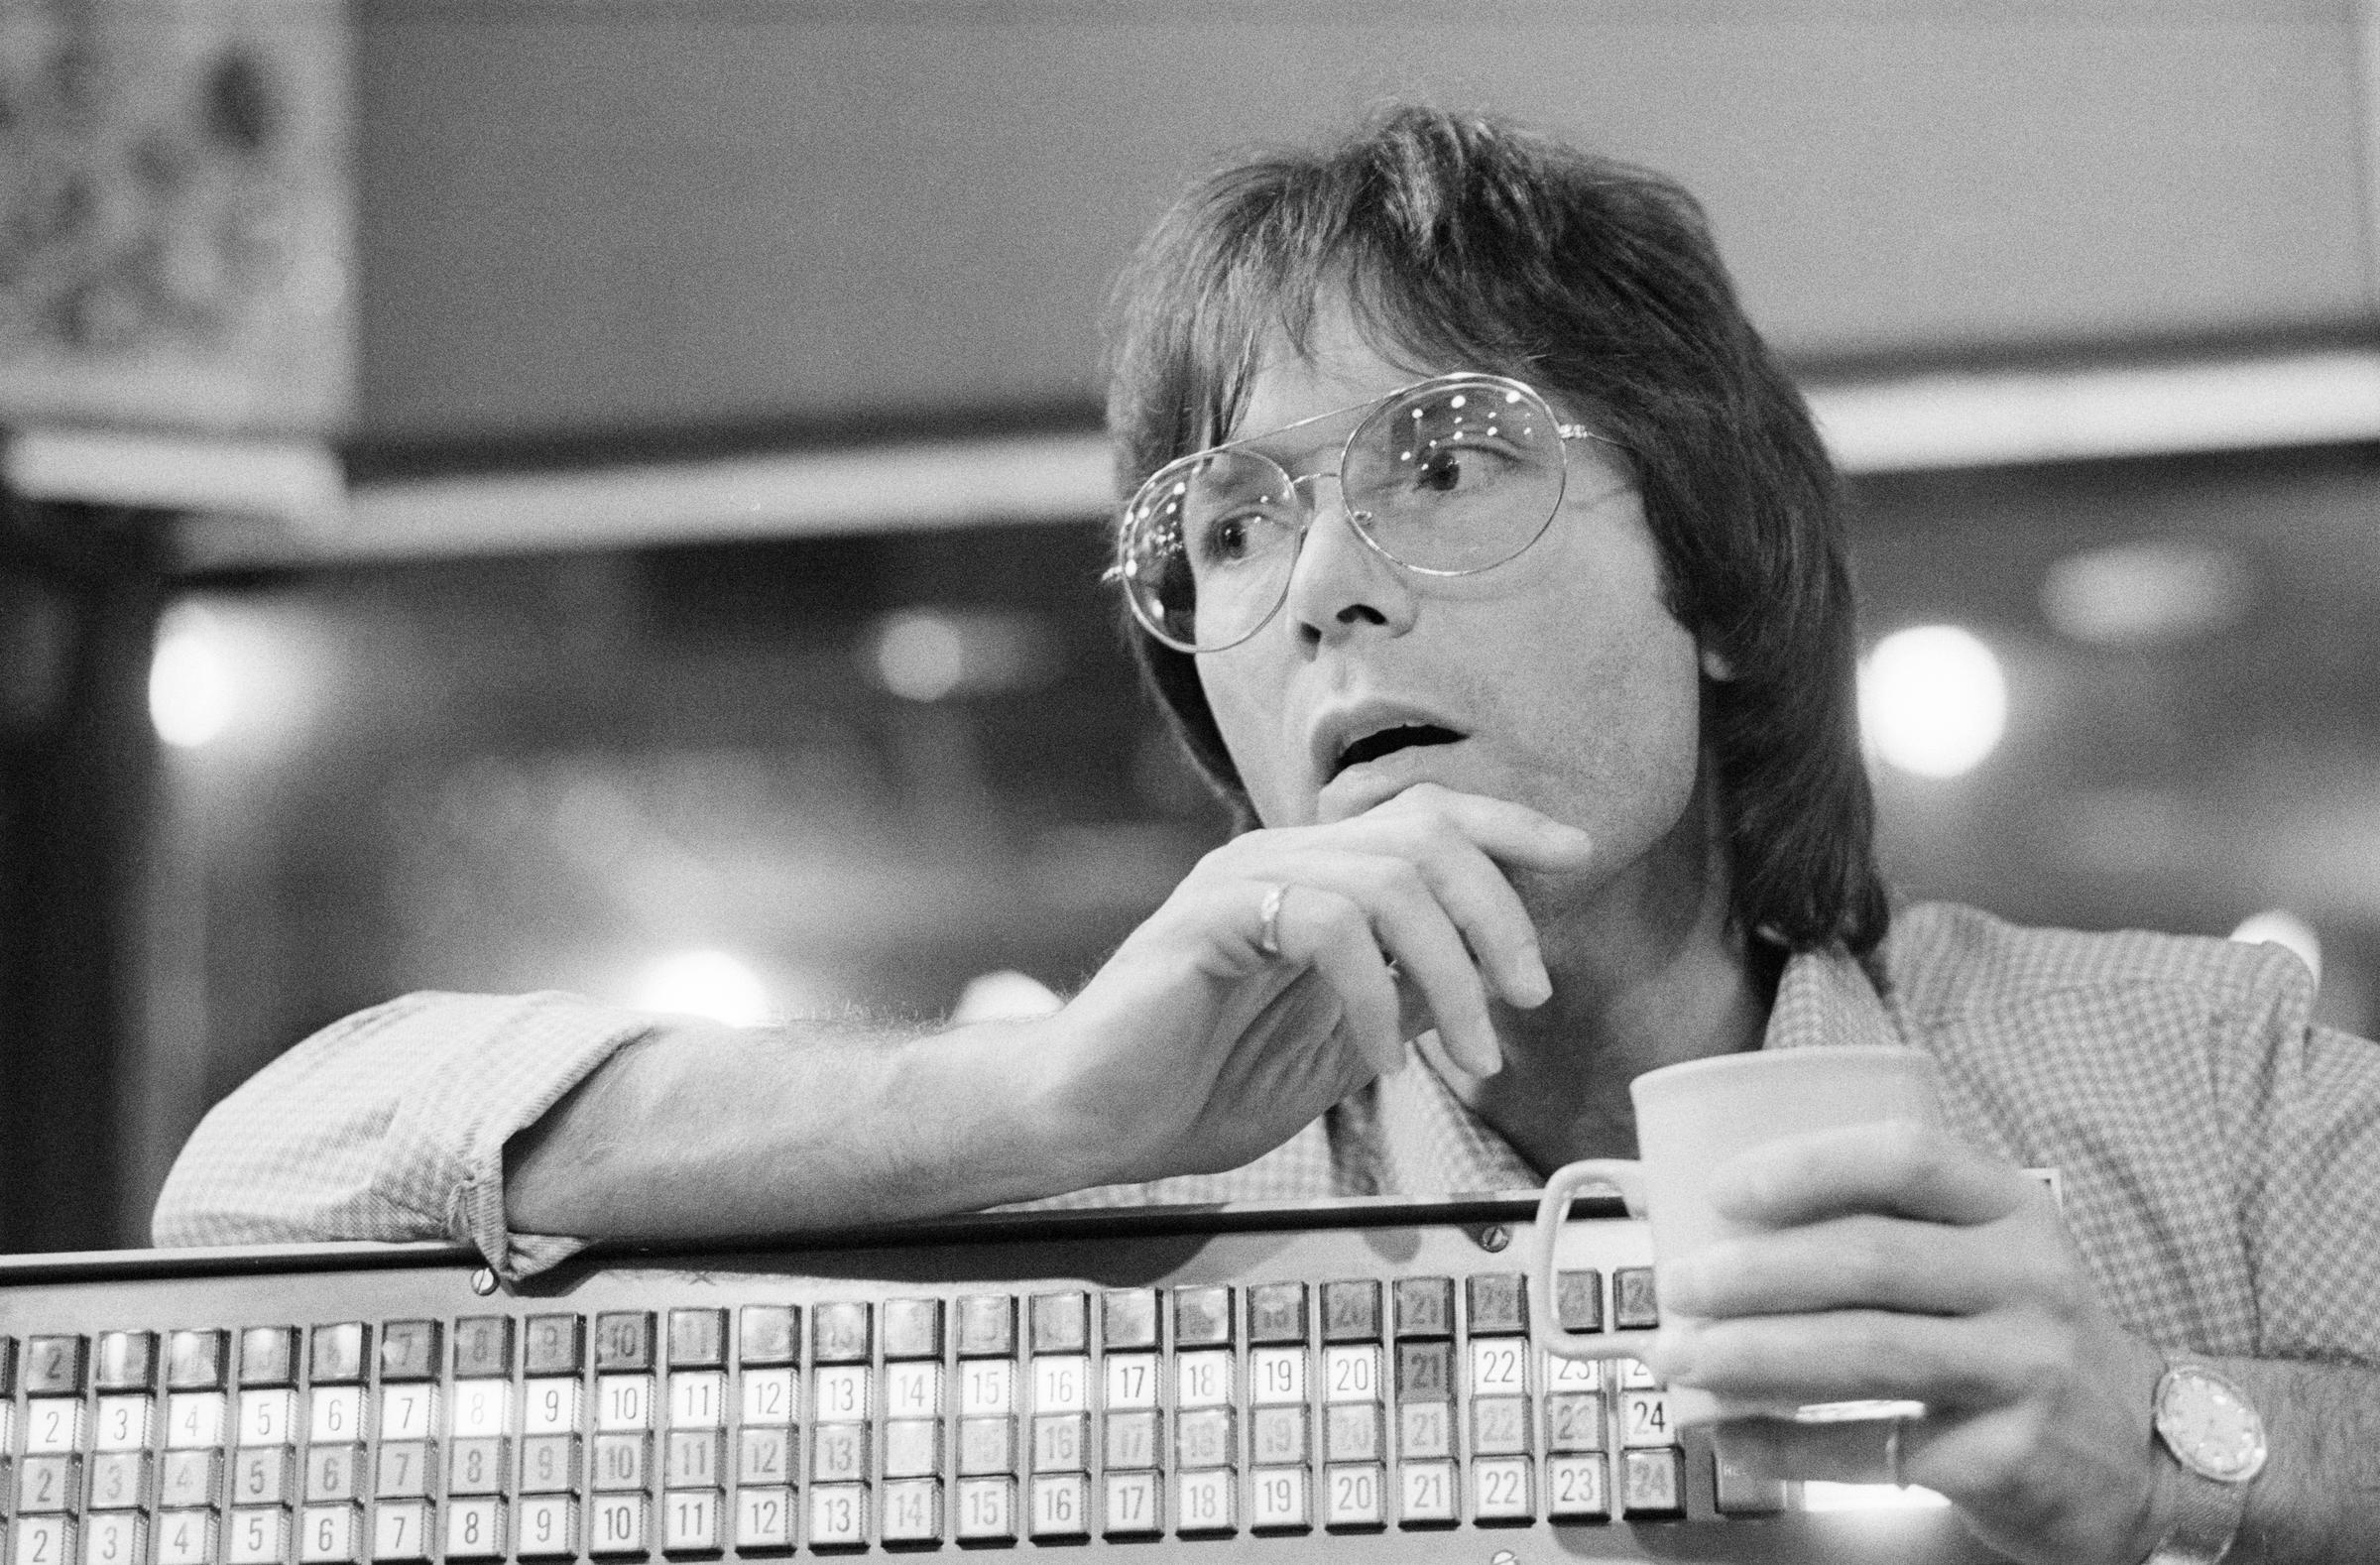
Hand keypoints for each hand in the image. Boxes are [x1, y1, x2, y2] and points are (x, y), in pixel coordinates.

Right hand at [1033, 783, 1592, 1190]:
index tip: (1579, 860)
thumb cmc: (1197, 1086)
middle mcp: (1278, 857)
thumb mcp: (1338, 1047)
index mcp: (1311, 875)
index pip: (1426, 816)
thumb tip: (1496, 977)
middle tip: (1530, 999)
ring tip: (1476, 1055)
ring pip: (1389, 878)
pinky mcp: (1208, 919)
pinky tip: (1383, 1059)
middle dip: (1502, 914)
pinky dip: (1377, 997)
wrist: (1090, 1122)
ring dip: (1454, 971)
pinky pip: (1326, 925)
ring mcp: (1239, 880)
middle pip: (1425, 833)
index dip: (1509, 829)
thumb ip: (1407, 999)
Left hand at [1644, 1122, 2169, 1564]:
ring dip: (1749, 1357)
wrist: (2148, 1453)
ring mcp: (2025, 1369)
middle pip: (1867, 1261)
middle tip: (1674, 1287)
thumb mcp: (1992, 1256)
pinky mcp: (2008, 1455)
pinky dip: (1784, 1442)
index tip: (1723, 1189)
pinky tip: (1727, 1433)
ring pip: (1861, 1353)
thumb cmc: (2026, 1335)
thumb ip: (1894, 1226)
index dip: (1809, 1165)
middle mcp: (2028, 1278)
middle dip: (1751, 1274)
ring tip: (1678, 1358)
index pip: (1907, 1156)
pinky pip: (1871, 1446)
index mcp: (2013, 1208)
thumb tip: (1723, 1221)